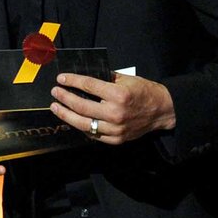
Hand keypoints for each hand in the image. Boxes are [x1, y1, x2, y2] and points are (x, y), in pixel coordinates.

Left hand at [49, 73, 175, 144]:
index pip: (89, 86)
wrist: (163, 110)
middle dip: (65, 98)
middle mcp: (115, 113)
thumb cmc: (144, 91)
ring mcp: (115, 129)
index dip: (73, 81)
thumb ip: (105, 78)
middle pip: (82, 106)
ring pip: (84, 124)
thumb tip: (84, 77)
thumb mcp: (126, 79)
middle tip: (55, 92)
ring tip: (56, 107)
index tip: (61, 78)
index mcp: (118, 95)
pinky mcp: (116, 139)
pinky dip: (81, 127)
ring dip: (66, 115)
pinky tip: (73, 120)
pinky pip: (93, 135)